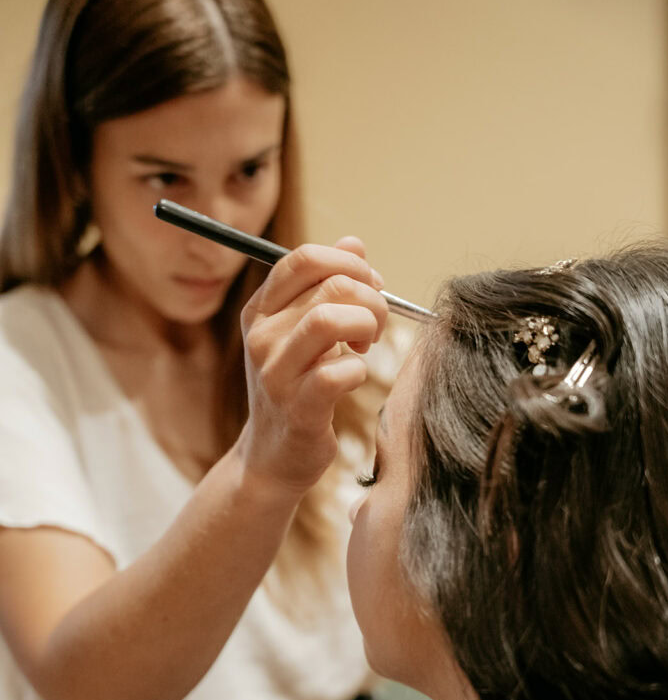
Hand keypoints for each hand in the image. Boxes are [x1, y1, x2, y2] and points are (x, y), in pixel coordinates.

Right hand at [237, 237, 387, 495]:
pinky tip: (354, 378)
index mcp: (260, 311)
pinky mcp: (297, 409)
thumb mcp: (302, 332)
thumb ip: (325, 286)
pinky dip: (359, 370)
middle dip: (370, 298)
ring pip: (331, 319)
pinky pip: (338, 372)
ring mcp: (275, 373)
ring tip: (366, 346)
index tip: (369, 287)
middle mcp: (261, 337)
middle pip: (330, 285)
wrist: (273, 457)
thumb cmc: (297, 389)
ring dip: (366, 327)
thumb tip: (354, 242)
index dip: (349, 263)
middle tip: (374, 326)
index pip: (303, 259)